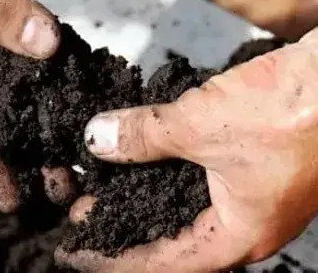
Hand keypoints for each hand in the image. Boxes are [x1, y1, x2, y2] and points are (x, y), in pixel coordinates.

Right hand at [0, 0, 60, 211]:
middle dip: (23, 150)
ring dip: (44, 117)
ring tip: (75, 150)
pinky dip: (53, 71)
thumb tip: (47, 46)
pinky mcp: (5, 21)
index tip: (13, 200)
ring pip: (15, 89)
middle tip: (61, 181)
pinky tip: (77, 94)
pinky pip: (33, 51)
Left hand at [56, 28, 317, 271]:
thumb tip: (96, 139)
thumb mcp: (203, 125)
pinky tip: (142, 149)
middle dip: (123, 222)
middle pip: (168, 234)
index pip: (159, 264)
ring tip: (104, 180)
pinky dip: (165, 162)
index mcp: (237, 235)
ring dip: (142, 189)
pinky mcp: (248, 159)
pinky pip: (195, 170)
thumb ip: (145, 136)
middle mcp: (243, 220)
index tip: (75, 250)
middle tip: (85, 210)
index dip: (111, 258)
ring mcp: (248, 189)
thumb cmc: (294, 111)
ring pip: (180, 200)